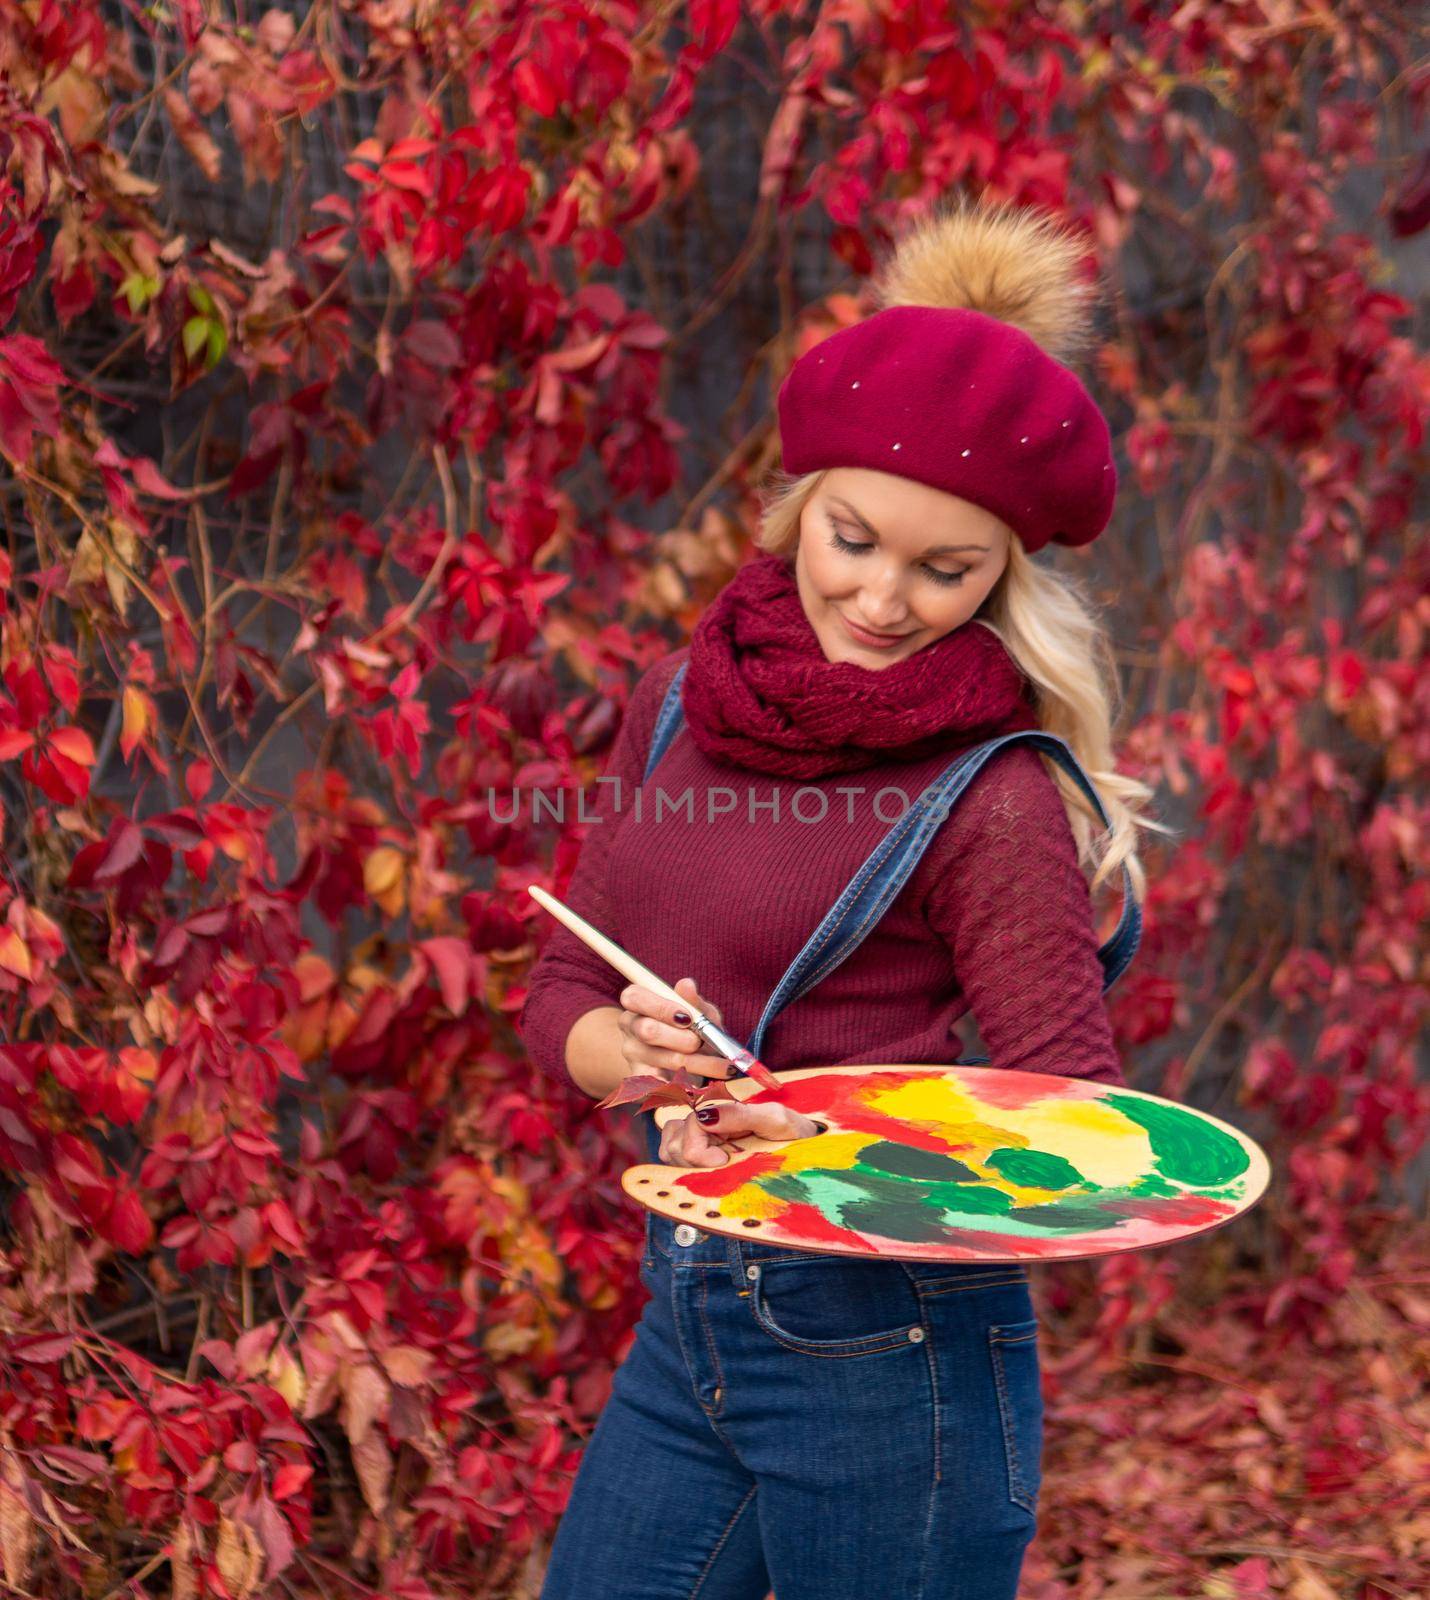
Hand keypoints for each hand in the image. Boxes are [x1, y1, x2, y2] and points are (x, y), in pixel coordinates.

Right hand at [616, 977, 733, 1082]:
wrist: (683, 1060)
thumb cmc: (690, 1027)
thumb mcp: (698, 1011)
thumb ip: (693, 1000)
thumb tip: (686, 985)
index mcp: (637, 1002)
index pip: (634, 997)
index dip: (661, 1007)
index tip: (688, 1017)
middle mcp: (629, 1026)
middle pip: (647, 1030)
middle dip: (682, 1038)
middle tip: (701, 1042)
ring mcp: (632, 1055)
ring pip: (665, 1059)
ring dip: (700, 1063)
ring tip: (724, 1066)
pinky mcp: (640, 1081)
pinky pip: (662, 1086)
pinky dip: (686, 1087)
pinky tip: (704, 1087)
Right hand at [659, 1097, 821, 1168]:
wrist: (806, 1147)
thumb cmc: (794, 1130)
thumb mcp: (775, 1117)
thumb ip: (740, 1115)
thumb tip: (706, 1116)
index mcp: (722, 1107)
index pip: (689, 1125)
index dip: (699, 1148)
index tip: (724, 1160)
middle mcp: (706, 1119)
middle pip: (674, 1138)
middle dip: (695, 1155)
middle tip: (725, 1161)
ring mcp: (701, 1137)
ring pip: (669, 1149)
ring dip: (689, 1161)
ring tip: (719, 1165)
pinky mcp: (699, 1155)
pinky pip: (672, 1159)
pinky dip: (684, 1166)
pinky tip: (709, 1169)